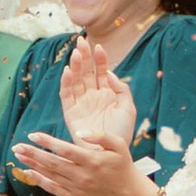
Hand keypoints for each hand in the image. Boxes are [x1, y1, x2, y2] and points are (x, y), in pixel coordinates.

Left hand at [10, 130, 142, 195]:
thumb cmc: (121, 164)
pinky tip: (27, 172)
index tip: (32, 134)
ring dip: (32, 165)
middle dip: (33, 153)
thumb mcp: (119, 145)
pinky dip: (39, 180)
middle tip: (16, 146)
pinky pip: (53, 188)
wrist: (125, 193)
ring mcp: (77, 188)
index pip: (65, 150)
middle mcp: (83, 176)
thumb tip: (80, 132)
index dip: (47, 142)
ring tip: (18, 155)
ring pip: (50, 175)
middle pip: (52, 163)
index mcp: (92, 161)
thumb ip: (101, 135)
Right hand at [57, 32, 137, 152]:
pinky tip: (69, 71)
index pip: (101, 71)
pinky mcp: (71, 112)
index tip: (98, 47)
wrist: (110, 154)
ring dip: (75, 66)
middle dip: (84, 56)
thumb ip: (121, 89)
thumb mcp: (128, 109)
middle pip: (86, 72)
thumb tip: (110, 74)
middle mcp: (92, 95)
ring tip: (76, 53)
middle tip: (80, 41)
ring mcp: (81, 103)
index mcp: (106, 93)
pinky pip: (67, 95)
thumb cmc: (121, 133)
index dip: (100, 59)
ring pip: (76, 80)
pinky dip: (66, 83)